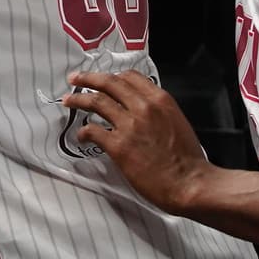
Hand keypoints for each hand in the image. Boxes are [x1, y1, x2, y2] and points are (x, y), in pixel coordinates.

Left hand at [61, 70, 211, 213]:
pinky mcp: (119, 146)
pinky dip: (84, 130)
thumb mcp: (177, 122)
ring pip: (96, 102)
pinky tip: (81, 134)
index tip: (103, 78)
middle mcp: (143, 107)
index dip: (113, 76)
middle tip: (75, 78)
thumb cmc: (187, 158)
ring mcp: (129, 125)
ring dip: (79, 99)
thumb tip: (140, 109)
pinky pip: (94, 131)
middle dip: (88, 78)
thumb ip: (157, 111)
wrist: (190, 183)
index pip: (130, 77)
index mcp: (160, 100)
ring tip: (69, 100)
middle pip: (109, 83)